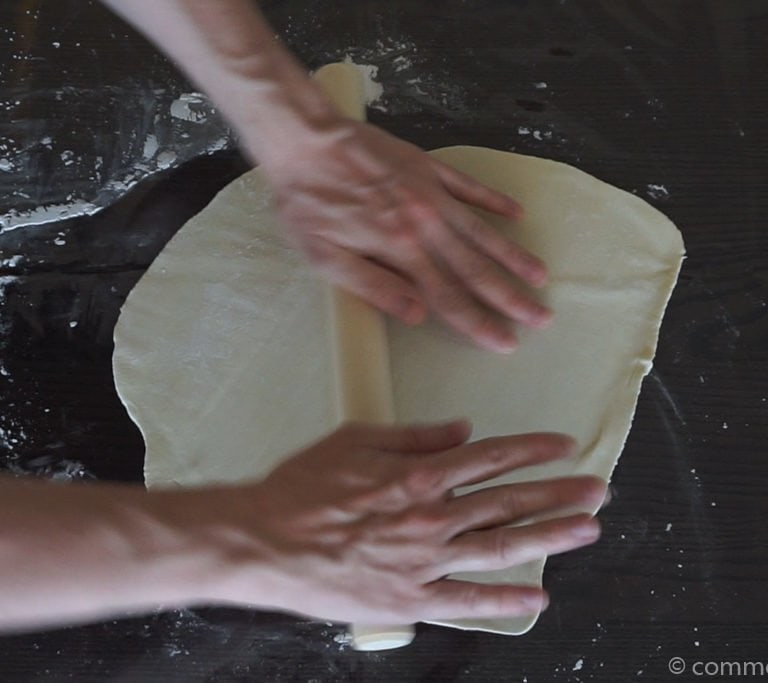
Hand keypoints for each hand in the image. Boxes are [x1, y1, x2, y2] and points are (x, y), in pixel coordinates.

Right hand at [199, 421, 604, 622]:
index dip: (532, 450)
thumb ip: (413, 435)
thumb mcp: (355, 440)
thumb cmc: (303, 488)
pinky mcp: (410, 599)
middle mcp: (432, 517)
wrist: (264, 541)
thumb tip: (461, 430)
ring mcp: (424, 561)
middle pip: (508, 502)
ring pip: (500, 547)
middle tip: (596, 489)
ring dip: (549, 538)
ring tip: (587, 530)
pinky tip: (535, 598)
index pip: (491, 457)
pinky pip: (467, 602)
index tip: (562, 446)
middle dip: (558, 493)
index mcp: (419, 475)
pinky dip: (503, 600)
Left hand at [266, 120, 551, 352]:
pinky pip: (470, 186)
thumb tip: (417, 315)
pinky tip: (516, 214)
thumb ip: (372, 285)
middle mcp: (425, 224)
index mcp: (400, 250)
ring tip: (540, 276)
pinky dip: (494, 201)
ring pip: (482, 231)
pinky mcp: (428, 167)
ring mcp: (431, 193)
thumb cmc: (307, 202)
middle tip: (541, 317)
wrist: (305, 137)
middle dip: (510, 297)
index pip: (449, 297)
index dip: (479, 323)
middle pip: (476, 268)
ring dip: (513, 257)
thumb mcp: (323, 255)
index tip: (507, 342)